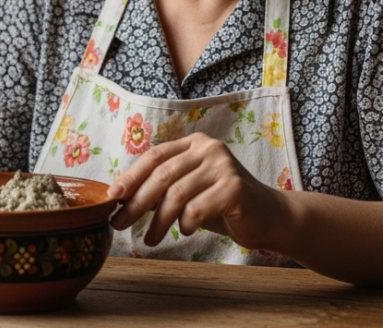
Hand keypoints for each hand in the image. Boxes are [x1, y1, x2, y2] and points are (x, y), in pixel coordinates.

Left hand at [107, 133, 290, 249]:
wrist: (270, 217)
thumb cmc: (223, 205)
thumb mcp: (190, 190)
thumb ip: (164, 187)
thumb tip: (122, 199)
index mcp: (194, 143)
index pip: (154, 156)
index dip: (130, 176)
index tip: (112, 197)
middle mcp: (209, 149)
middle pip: (162, 174)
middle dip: (137, 202)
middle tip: (120, 223)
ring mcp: (223, 166)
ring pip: (176, 194)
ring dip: (158, 221)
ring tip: (149, 239)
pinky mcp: (234, 188)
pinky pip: (196, 209)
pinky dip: (184, 224)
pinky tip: (184, 231)